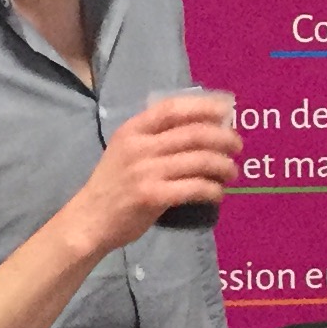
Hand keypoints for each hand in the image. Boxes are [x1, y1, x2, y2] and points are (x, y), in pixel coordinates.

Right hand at [60, 96, 240, 257]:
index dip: (203, 107)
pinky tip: (217, 193)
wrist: (89, 220)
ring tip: (231, 171)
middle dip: (223, 138)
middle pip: (193, 134)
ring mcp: (146, 171)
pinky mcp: (153, 196)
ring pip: (199, 160)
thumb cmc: (113, 184)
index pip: (172, 108)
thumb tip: (202, 128)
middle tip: (237, 146)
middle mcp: (140, 147)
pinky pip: (195, 187)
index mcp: (133, 130)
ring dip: (223, 165)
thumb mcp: (126, 150)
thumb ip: (155, 137)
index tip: (226, 111)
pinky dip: (213, 189)